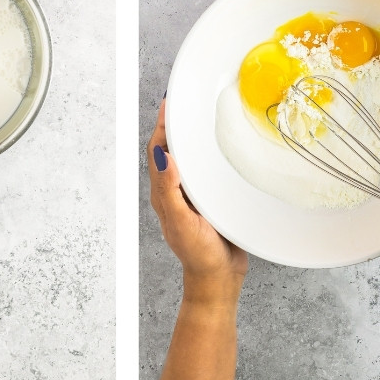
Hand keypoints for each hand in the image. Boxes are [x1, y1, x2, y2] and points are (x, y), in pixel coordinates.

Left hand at [147, 99, 247, 303]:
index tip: (170, 103)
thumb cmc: (200, 255)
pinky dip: (208, 155)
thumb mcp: (183, 222)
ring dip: (192, 138)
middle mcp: (177, 191)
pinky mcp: (210, 201)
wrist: (219, 278)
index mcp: (165, 193)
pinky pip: (206, 171)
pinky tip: (221, 149)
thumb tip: (162, 156)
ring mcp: (193, 196)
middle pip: (172, 150)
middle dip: (176, 125)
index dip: (162, 126)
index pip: (158, 151)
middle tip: (186, 102)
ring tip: (202, 116)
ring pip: (189, 159)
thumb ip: (170, 190)